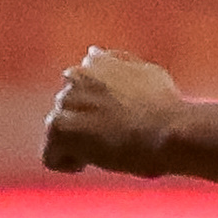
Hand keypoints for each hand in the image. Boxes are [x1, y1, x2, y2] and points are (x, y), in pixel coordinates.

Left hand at [43, 48, 186, 175]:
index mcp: (96, 61)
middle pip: (67, 111)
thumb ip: (119, 64)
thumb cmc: (165, 109)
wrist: (167, 130)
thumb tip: (93, 53)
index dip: (94, 109)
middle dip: (83, 126)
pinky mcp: (60, 128)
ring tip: (105, 151)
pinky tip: (91, 162)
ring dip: (76, 145)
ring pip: (58, 132)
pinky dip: (68, 164)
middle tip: (114, 139)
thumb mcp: (148, 73)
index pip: (78, 86)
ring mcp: (66, 101)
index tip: (114, 122)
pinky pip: (50, 155)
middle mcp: (76, 76)